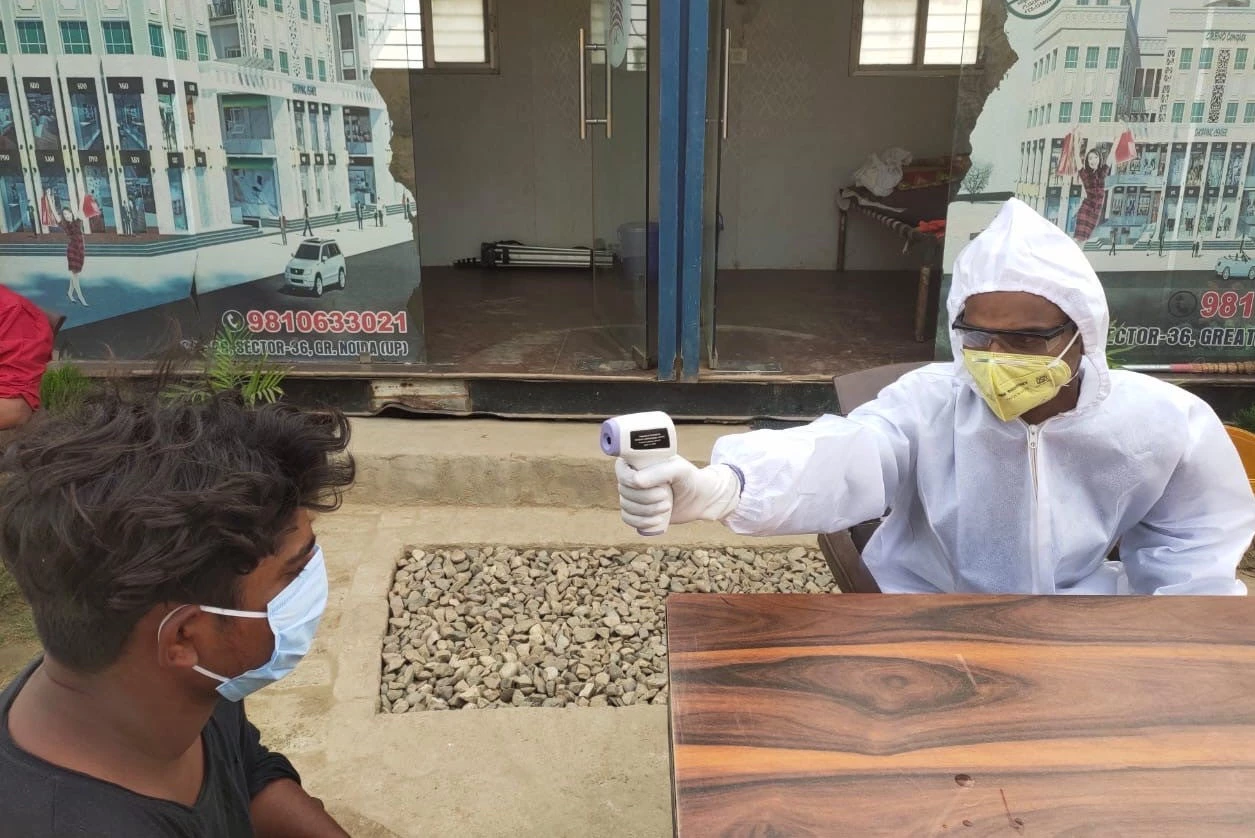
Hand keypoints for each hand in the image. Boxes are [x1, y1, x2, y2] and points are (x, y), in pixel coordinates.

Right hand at [615, 456, 740, 533]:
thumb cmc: (691, 479)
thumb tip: (635, 481)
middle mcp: (634, 477)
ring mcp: (635, 495)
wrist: (701, 498)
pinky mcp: (639, 511)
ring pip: (626, 506)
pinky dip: (639, 522)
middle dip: (645, 498)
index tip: (645, 484)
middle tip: (665, 497)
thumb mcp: (679, 470)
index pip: (621, 470)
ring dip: (645, 511)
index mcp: (639, 462)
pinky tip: (656, 520)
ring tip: (666, 507)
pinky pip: (627, 518)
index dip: (628, 479)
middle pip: (624, 491)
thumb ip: (659, 472)